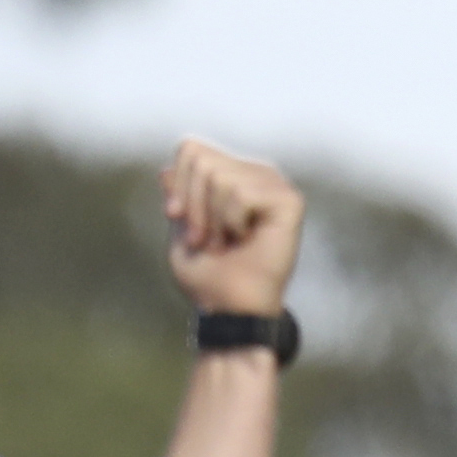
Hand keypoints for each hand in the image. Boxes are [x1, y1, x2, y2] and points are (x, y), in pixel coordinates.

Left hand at [159, 139, 302, 319]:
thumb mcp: (180, 229)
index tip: (177, 219)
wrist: (230, 307)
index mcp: (232, 176)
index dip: (178, 184)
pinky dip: (233, 222)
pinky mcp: (289, 201)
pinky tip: (247, 239)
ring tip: (226, 243)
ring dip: (213, 219)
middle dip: (193, 205)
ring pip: (220, 176)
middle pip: (202, 160)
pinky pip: (242, 193)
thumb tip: (166, 169)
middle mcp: (256, 174)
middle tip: (206, 239)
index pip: (191, 149)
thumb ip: (177, 196)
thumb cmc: (208, 276)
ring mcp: (275, 186)